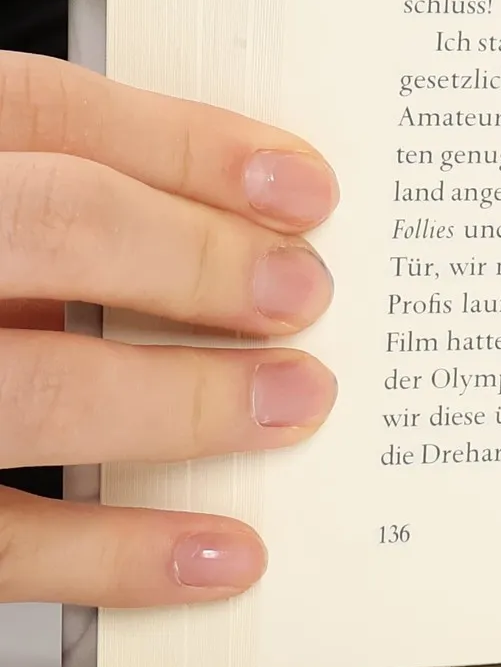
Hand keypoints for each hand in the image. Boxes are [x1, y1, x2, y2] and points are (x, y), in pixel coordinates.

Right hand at [0, 52, 337, 604]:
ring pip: (32, 387)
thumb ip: (41, 199)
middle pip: (50, 224)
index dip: (189, 144)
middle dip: (197, 259)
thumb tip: (229, 223)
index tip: (302, 187)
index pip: (47, 113)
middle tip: (302, 293)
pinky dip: (116, 554)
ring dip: (183, 402)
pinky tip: (212, 551)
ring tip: (289, 403)